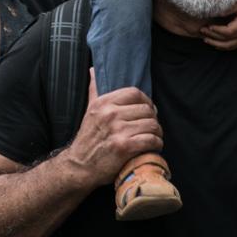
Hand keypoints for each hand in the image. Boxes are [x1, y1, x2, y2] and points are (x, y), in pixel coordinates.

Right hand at [63, 71, 163, 186]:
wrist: (79, 166)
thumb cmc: (87, 139)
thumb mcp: (89, 111)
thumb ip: (94, 90)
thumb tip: (93, 70)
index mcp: (103, 103)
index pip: (135, 93)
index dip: (146, 101)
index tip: (147, 110)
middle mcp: (110, 114)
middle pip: (146, 109)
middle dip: (153, 119)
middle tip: (151, 127)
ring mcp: (117, 130)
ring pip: (152, 125)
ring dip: (157, 132)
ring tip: (154, 137)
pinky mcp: (124, 147)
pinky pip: (151, 140)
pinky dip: (156, 144)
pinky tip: (153, 146)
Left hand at [198, 0, 236, 50]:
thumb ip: (229, 8)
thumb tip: (216, 13)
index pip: (228, 31)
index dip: (217, 30)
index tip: (208, 26)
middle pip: (227, 40)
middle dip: (213, 36)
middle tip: (202, 30)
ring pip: (229, 46)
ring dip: (216, 44)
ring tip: (205, 39)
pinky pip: (233, 46)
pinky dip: (223, 47)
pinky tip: (215, 44)